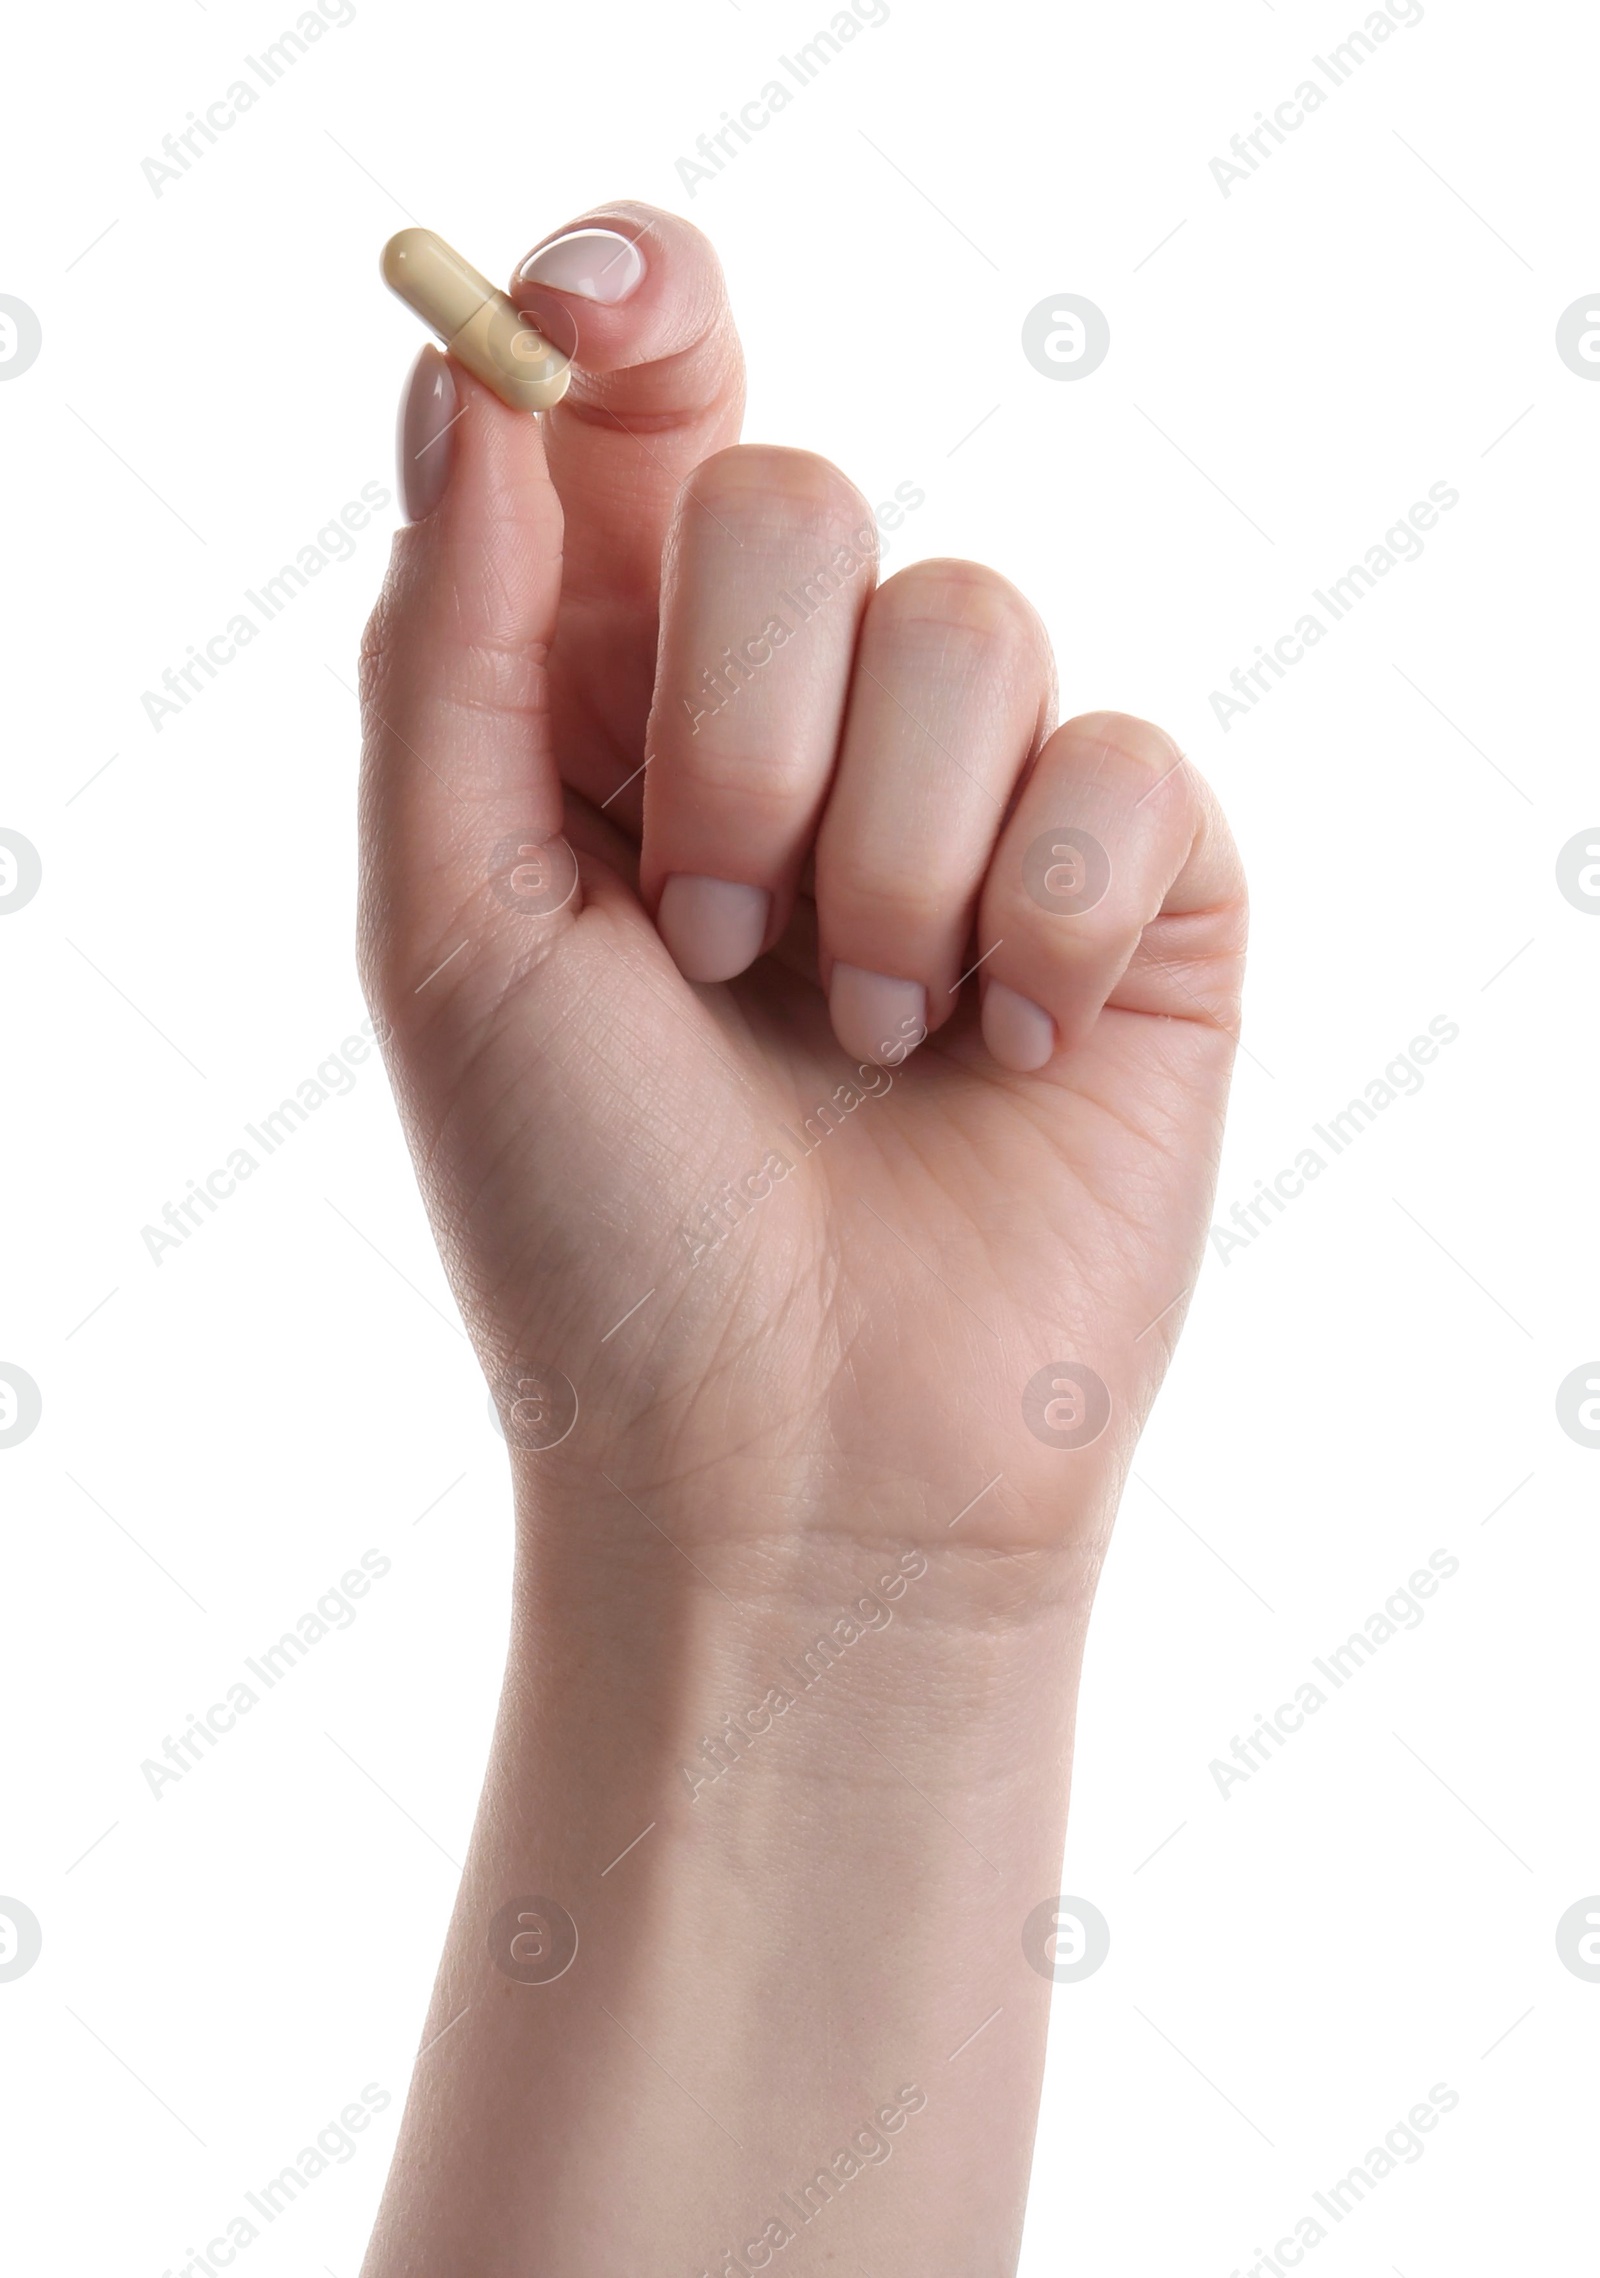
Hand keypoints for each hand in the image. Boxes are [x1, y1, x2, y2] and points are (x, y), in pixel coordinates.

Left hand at [359, 201, 1246, 1553]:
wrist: (792, 1463)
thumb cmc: (591, 1220)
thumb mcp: (449, 925)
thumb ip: (451, 643)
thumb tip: (471, 371)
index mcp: (613, 709)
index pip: (646, 419)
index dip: (633, 311)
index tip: (597, 303)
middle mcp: (798, 725)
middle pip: (797, 503)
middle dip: (733, 735)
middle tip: (710, 941)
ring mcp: (979, 802)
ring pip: (974, 619)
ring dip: (884, 857)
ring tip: (857, 1034)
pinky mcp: (1139, 887)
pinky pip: (1125, 758)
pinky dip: (1045, 917)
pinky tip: (1006, 1057)